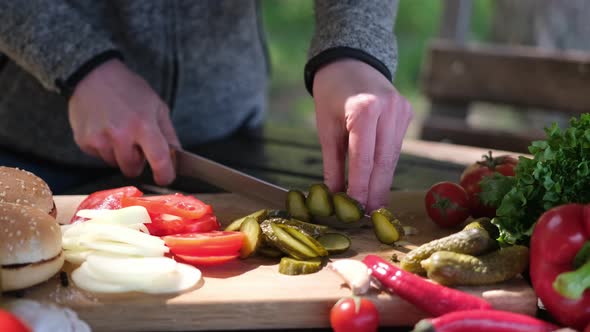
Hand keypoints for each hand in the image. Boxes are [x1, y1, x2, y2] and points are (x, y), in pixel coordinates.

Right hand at [68, 59, 179, 184]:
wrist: (93, 74)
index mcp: (143, 125)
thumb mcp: (157, 106)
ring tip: (118, 131)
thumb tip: (176, 156)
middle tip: (135, 143)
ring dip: (119, 154)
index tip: (165, 178)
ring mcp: (100, 139)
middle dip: (137, 161)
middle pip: (133, 169)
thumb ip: (168, 134)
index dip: (165, 174)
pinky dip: (104, 147)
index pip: (159, 161)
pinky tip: (104, 129)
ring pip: (115, 164)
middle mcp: (121, 135)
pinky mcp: (84, 141)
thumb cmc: (128, 89)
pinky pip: (99, 156)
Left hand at [313, 59, 412, 211]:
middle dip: (376, 192)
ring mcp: (401, 111)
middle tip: (369, 216)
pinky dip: (386, 166)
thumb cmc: (331, 93)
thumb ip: (332, 163)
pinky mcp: (406, 114)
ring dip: (383, 182)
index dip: (360, 187)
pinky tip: (379, 183)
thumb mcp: (325, 127)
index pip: (364, 158)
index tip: (356, 210)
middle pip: (384, 162)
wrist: (350, 60)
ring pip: (393, 157)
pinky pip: (396, 147)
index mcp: (364, 109)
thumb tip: (334, 196)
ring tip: (373, 206)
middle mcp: (388, 109)